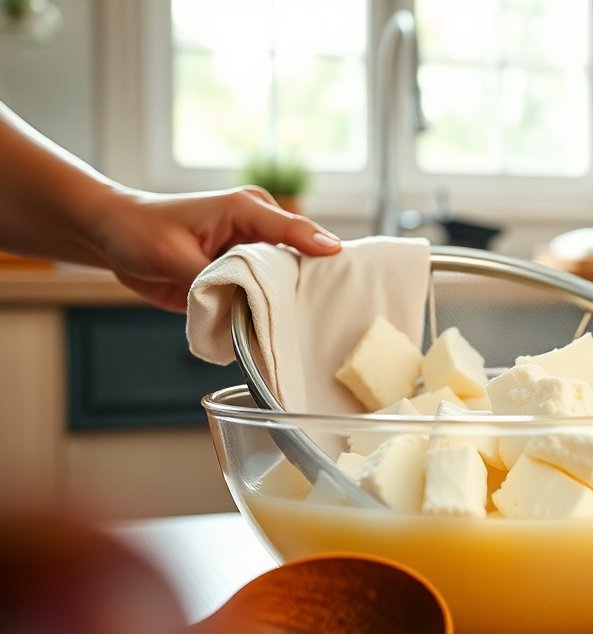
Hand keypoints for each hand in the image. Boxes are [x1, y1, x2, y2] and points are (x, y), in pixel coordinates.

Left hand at [93, 186, 342, 311]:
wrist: (116, 237)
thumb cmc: (142, 232)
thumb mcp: (173, 254)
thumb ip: (212, 277)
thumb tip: (240, 306)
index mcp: (246, 209)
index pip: (291, 228)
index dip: (316, 245)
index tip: (340, 259)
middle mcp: (257, 230)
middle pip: (299, 256)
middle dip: (309, 281)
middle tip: (326, 308)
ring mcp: (252, 254)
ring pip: (284, 280)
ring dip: (288, 301)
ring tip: (301, 325)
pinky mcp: (242, 276)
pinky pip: (263, 296)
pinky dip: (268, 312)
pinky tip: (276, 330)